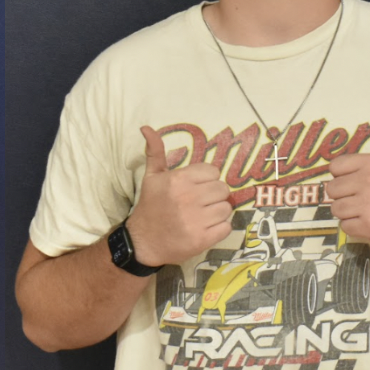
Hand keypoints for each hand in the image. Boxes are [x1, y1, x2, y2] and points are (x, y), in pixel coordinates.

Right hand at [126, 126, 232, 266]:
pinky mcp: (202, 239)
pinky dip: (219, 229)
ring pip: (226, 208)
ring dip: (217, 212)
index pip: (213, 172)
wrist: (143, 241)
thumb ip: (155, 152)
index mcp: (178, 180)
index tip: (196, 188)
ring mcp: (196, 220)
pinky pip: (226, 227)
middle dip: (214, 196)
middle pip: (223, 189)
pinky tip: (204, 228)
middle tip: (200, 203)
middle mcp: (188, 198)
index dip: (207, 180)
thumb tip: (146, 127)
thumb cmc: (150, 206)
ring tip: (201, 216)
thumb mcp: (151, 177)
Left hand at [326, 106, 369, 248]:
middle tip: (364, 198)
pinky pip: (343, 226)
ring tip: (367, 210)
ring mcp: (368, 204)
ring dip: (348, 212)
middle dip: (344, 195)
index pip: (334, 167)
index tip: (359, 181)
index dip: (343, 176)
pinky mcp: (367, 225)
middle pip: (331, 189)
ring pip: (335, 208)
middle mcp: (369, 181)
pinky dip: (354, 227)